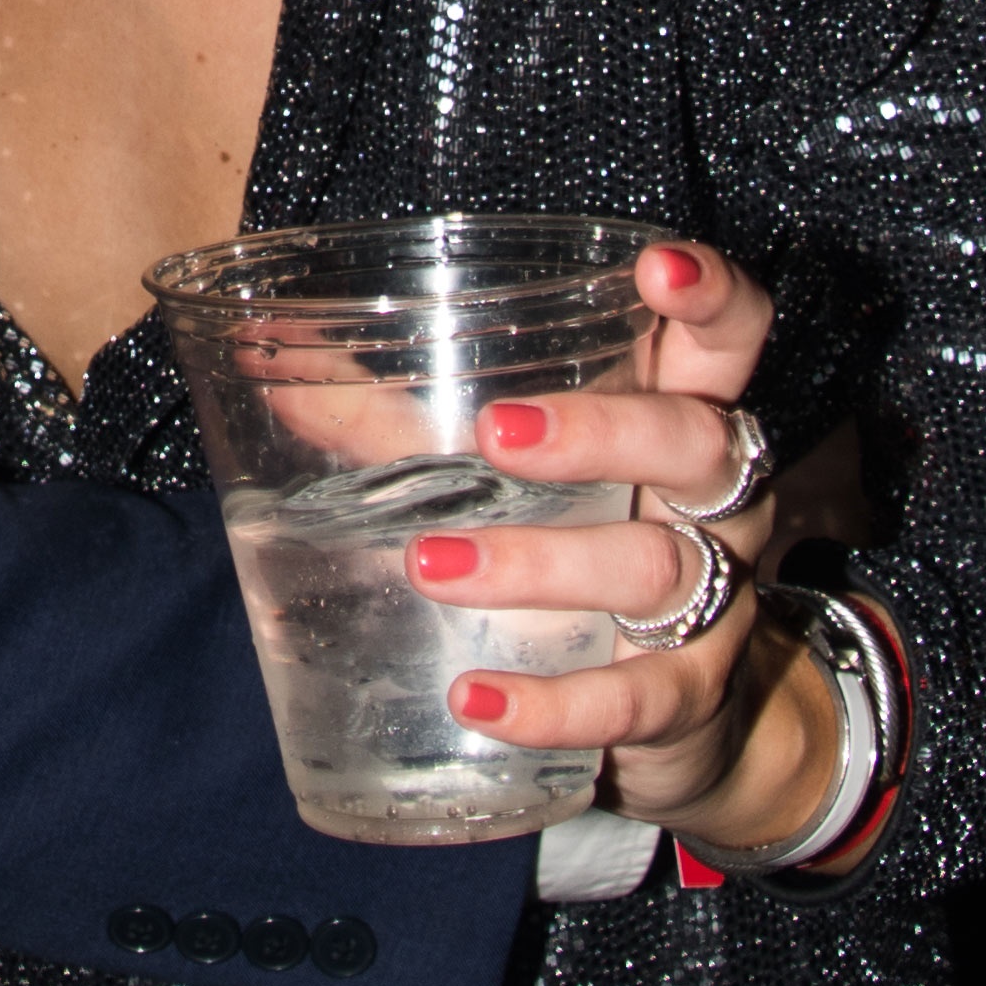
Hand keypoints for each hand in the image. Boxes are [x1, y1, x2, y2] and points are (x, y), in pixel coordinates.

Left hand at [391, 236, 837, 853]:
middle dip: (602, 430)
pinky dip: (554, 701)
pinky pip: (637, 697)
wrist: (665, 717)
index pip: (730, 334)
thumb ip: (386, 416)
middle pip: (696, 440)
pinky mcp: (690, 697)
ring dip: (542, 564)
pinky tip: (477, 698)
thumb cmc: (570, 549)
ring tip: (429, 567)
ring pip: (656, 567)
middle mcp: (712, 498)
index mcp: (676, 414)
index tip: (656, 268)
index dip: (711, 293)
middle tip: (494, 436)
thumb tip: (255, 348)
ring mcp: (715, 598)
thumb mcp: (490, 474)